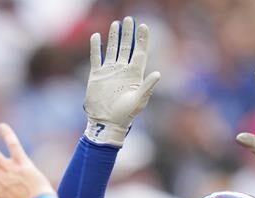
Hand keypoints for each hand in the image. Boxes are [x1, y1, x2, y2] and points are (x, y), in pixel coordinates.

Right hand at [84, 17, 160, 145]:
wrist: (106, 122)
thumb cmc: (125, 114)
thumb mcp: (138, 101)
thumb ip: (147, 87)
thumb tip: (158, 74)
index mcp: (134, 74)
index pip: (140, 52)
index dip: (142, 39)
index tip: (143, 26)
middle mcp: (122, 70)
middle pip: (126, 47)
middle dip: (128, 33)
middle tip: (129, 19)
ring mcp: (109, 71)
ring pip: (112, 49)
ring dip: (114, 37)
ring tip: (116, 24)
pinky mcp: (97, 75)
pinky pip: (96, 57)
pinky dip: (96, 47)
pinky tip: (96, 36)